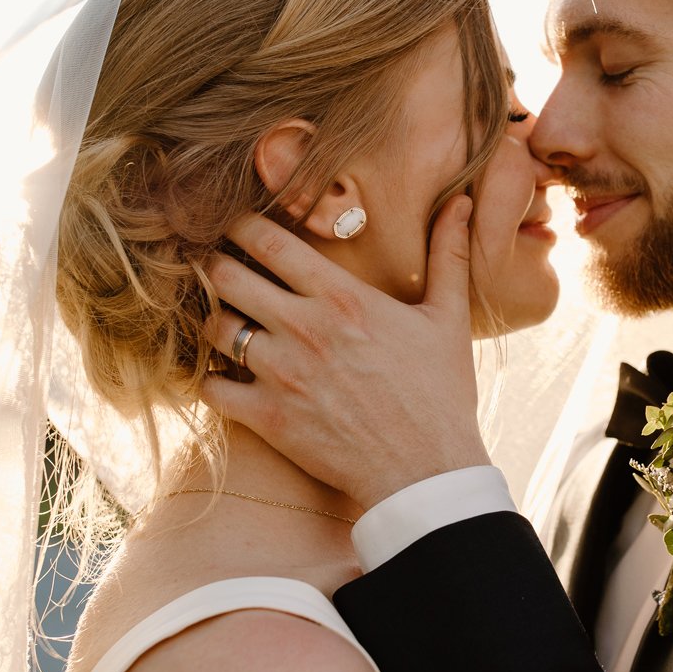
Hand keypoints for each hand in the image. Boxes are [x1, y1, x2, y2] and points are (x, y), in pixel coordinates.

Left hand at [201, 196, 489, 509]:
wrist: (426, 470)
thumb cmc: (441, 394)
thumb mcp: (450, 319)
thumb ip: (448, 255)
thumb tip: (461, 201)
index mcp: (343, 298)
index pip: (270, 242)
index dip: (243, 226)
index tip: (236, 225)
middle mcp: (305, 329)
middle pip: (228, 276)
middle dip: (215, 265)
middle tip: (216, 267)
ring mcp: (281, 374)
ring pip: (216, 329)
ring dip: (216, 321)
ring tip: (226, 322)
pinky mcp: (267, 418)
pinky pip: (211, 387)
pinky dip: (211, 379)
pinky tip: (225, 377)